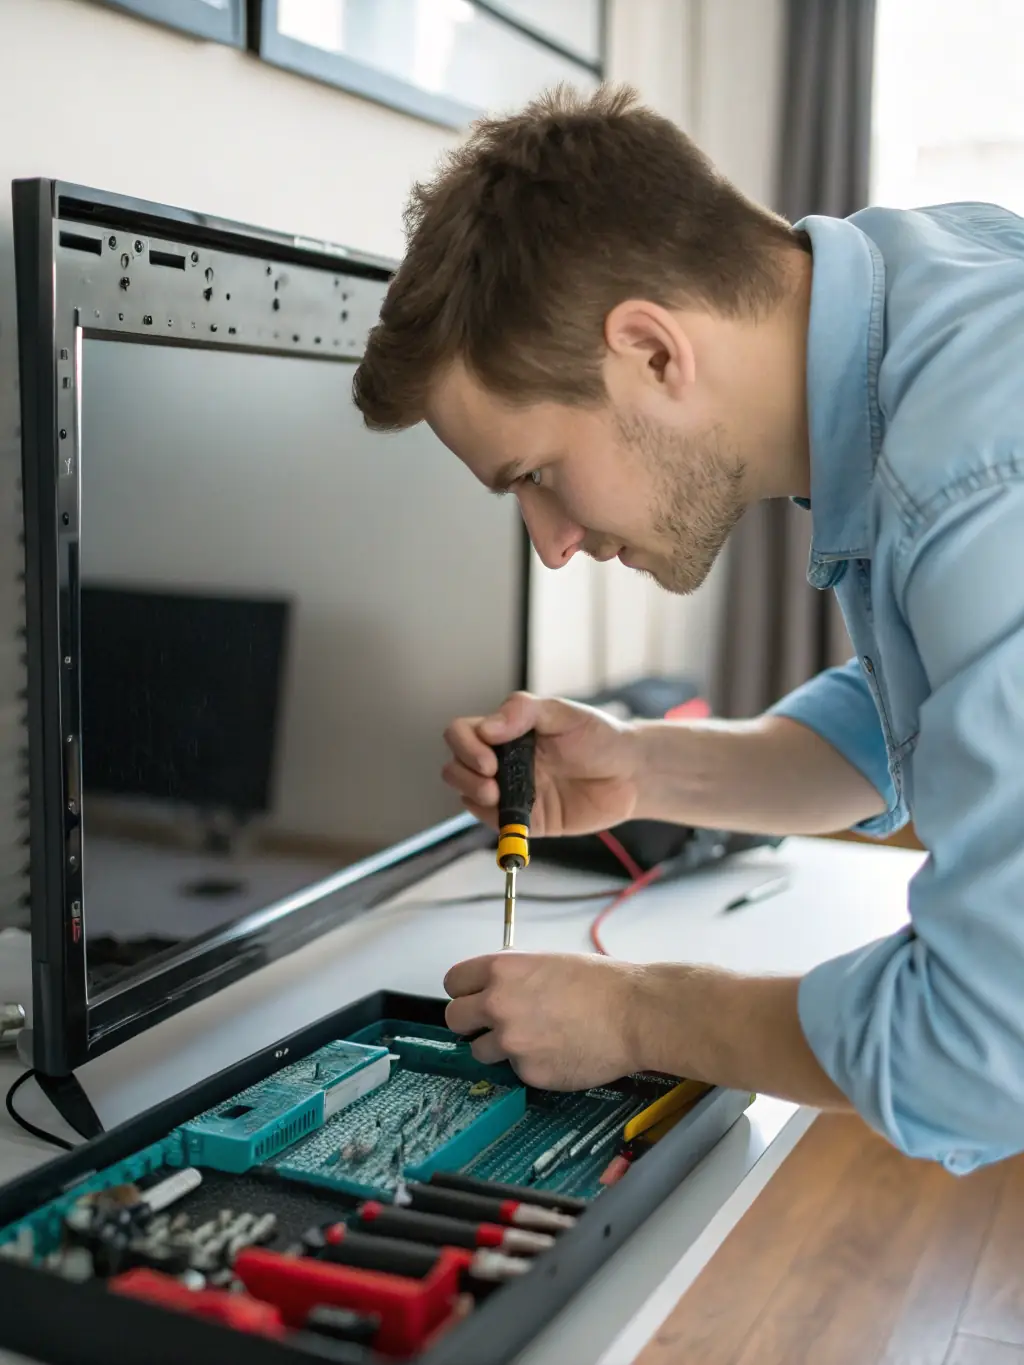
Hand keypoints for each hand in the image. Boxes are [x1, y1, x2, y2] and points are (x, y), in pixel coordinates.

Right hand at [442, 691, 638, 836]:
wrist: (631, 774)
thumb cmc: (599, 737)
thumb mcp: (563, 712)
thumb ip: (523, 711)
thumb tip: (486, 728)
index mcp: (507, 732)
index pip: (462, 733)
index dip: (465, 745)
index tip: (490, 756)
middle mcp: (503, 762)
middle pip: (457, 766)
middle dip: (464, 774)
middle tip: (492, 779)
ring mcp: (513, 791)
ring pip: (468, 796)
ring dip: (472, 796)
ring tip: (496, 796)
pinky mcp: (528, 820)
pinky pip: (497, 824)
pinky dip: (494, 821)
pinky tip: (510, 816)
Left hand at [443, 951, 646, 1089]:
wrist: (635, 1014)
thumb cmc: (602, 984)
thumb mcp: (547, 962)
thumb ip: (513, 975)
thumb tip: (494, 988)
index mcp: (502, 970)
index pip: (454, 982)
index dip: (466, 991)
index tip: (474, 998)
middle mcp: (498, 1005)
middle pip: (455, 1019)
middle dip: (471, 1022)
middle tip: (493, 1023)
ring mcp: (511, 1042)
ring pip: (480, 1051)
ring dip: (499, 1047)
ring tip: (534, 1039)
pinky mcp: (528, 1073)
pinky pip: (516, 1071)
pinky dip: (531, 1065)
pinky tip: (557, 1052)